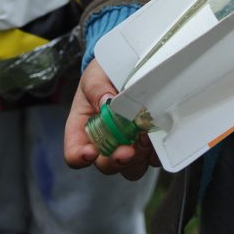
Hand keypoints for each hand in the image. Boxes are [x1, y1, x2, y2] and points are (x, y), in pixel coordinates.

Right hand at [64, 59, 158, 179]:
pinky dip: (156, 152)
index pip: (74, 154)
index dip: (80, 158)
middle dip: (117, 161)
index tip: (90, 152)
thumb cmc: (103, 74)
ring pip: (131, 168)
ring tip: (146, 138)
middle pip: (106, 165)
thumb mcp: (95, 76)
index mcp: (82, 130)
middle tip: (128, 150)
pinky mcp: (147, 145)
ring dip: (139, 158)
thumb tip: (107, 102)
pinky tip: (158, 136)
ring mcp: (127, 146)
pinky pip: (153, 159)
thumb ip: (97, 89)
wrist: (127, 65)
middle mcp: (104, 143)